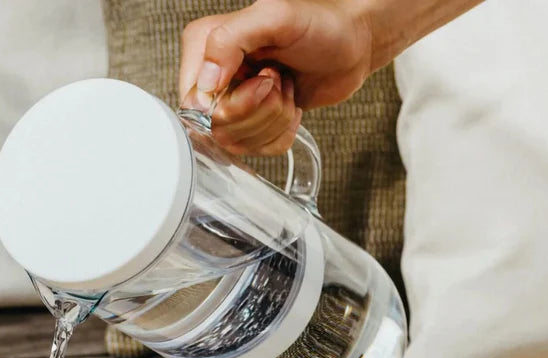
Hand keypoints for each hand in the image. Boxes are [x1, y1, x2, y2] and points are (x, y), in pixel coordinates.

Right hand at [179, 0, 379, 155]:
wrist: (352, 46)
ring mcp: (233, 102)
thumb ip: (229, 40)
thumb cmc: (320, 24)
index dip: (233, 103)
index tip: (264, 79)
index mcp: (204, 46)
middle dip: (261, 109)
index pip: (195, 104)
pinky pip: (258, 149)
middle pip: (218, 128)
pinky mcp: (254, 123)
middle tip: (278, 78)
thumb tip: (205, 84)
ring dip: (274, 119)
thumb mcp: (275, 18)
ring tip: (286, 86)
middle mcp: (213, 77)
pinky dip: (282, 132)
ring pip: (239, 142)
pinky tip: (290, 104)